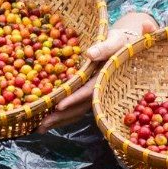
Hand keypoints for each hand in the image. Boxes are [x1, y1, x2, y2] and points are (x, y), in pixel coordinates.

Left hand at [43, 10, 156, 129]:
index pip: (88, 91)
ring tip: (40, 128)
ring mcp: (94, 95)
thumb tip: (90, 53)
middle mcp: (100, 91)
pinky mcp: (89, 94)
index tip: (58, 106)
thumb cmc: (121, 42)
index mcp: (105, 79)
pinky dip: (63, 114)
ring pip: (77, 111)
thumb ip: (105, 47)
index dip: (74, 99)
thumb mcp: (116, 41)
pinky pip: (76, 107)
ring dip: (60, 120)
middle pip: (80, 107)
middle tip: (41, 125)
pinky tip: (48, 119)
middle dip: (61, 117)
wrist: (127, 46)